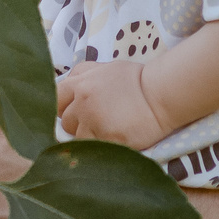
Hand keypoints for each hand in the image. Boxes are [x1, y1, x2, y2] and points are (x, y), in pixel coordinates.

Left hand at [55, 58, 169, 151]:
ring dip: (90, 138)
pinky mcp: (107, 138)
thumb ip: (84, 77)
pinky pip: (95, 149)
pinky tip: (116, 139)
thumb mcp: (106, 69)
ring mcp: (94, 120)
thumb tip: (69, 89)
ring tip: (110, 131)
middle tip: (97, 124)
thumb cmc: (137, 80)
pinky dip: (102, 147)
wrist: (162, 93)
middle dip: (77, 125)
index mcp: (81, 82)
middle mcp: (83, 100)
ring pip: (78, 138)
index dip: (64, 108)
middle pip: (65, 122)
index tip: (75, 113)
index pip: (56, 99)